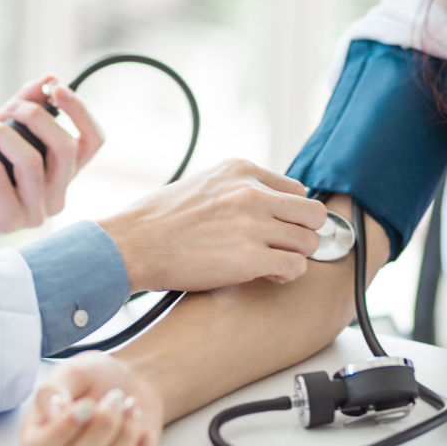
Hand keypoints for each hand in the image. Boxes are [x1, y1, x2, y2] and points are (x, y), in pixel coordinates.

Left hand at [0, 75, 103, 253]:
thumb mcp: (2, 128)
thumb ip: (26, 106)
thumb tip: (50, 78)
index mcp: (63, 174)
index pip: (93, 142)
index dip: (81, 112)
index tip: (56, 89)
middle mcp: (56, 195)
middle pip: (67, 149)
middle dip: (37, 117)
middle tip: (12, 108)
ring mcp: (36, 212)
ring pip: (32, 162)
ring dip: (3, 135)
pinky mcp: (9, 221)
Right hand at [20, 352, 162, 445]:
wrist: (130, 380)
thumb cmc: (95, 377)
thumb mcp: (72, 370)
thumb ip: (54, 388)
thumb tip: (52, 410)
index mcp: (38, 435)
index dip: (63, 431)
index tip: (87, 404)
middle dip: (102, 427)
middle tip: (116, 397)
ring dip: (124, 437)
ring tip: (132, 406)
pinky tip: (145, 432)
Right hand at [99, 159, 326, 292]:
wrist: (133, 244)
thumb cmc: (159, 219)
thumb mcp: (203, 183)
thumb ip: (237, 188)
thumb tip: (266, 202)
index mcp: (241, 170)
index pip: (298, 189)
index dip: (290, 213)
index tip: (277, 227)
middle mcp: (252, 192)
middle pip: (313, 214)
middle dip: (303, 233)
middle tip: (283, 246)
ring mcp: (253, 224)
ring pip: (310, 242)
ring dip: (295, 256)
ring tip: (271, 263)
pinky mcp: (250, 258)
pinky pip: (296, 267)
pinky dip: (286, 275)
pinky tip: (266, 275)